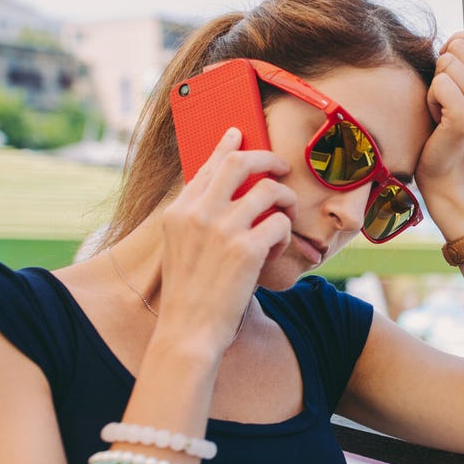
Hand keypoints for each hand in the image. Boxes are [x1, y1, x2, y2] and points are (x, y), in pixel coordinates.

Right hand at [156, 128, 296, 352]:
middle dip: (267, 159)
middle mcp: (198, 214)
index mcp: (178, 211)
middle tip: (281, 168)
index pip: (207, 165)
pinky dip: (284, 235)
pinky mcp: (246, 250)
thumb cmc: (190, 294)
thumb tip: (220, 192)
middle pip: (240, 163)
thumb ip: (196, 218)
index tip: (240, 133)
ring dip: (285, 200)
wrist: (188, 330)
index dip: (228, 146)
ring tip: (285, 217)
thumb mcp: (180, 247)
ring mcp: (222, 230)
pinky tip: (276, 250)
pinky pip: (281, 224)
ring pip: (269, 191)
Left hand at [418, 31, 463, 229]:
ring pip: (446, 63)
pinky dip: (430, 100)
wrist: (446, 175)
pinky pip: (439, 84)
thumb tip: (455, 40)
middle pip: (459, 46)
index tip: (450, 63)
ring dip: (434, 85)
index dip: (460, 41)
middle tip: (445, 98)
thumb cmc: (446, 131)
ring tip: (441, 109)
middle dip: (442, 68)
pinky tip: (437, 118)